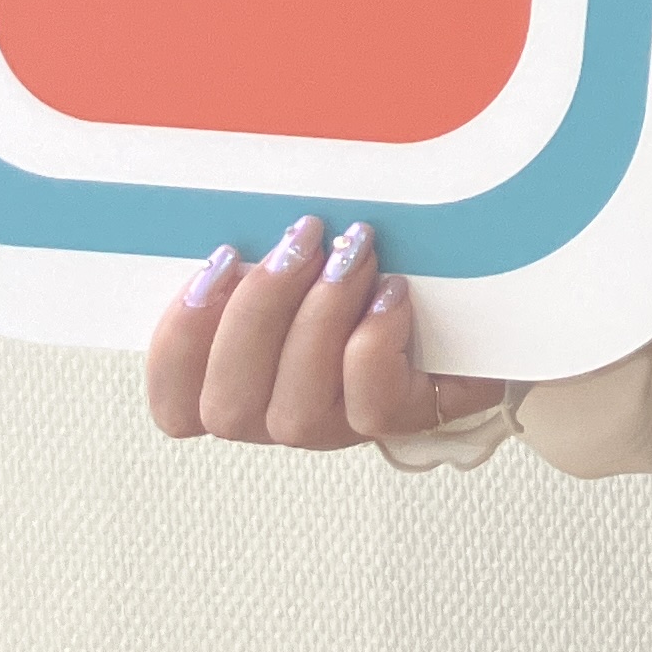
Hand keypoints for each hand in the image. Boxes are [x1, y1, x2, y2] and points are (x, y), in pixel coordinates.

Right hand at [143, 216, 503, 448]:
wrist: (474, 301)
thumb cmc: (369, 270)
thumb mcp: (302, 260)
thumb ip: (260, 256)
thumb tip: (236, 224)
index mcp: (242, 384)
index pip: (176, 407)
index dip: (178, 345)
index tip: (216, 266)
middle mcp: (282, 417)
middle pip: (230, 405)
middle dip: (258, 311)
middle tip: (300, 238)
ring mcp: (342, 426)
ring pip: (297, 410)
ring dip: (318, 320)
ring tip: (351, 254)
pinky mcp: (405, 418)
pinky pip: (373, 405)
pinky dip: (375, 344)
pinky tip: (392, 294)